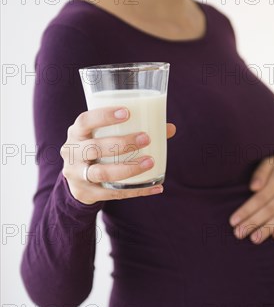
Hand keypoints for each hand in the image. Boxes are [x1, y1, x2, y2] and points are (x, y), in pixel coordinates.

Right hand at [60, 106, 175, 204]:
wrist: (78, 181)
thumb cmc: (98, 149)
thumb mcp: (106, 137)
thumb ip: (133, 130)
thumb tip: (169, 128)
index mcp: (76, 133)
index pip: (85, 121)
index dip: (104, 116)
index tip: (127, 112)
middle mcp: (71, 153)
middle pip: (93, 147)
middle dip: (121, 143)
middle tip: (146, 138)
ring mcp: (76, 175)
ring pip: (102, 172)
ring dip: (128, 168)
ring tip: (150, 162)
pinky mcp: (86, 193)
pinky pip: (113, 193)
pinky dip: (136, 190)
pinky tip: (156, 187)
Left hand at [228, 155, 273, 243]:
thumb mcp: (269, 162)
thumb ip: (260, 173)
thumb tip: (253, 187)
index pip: (260, 198)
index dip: (246, 211)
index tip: (233, 221)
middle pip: (269, 210)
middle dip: (253, 223)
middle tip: (239, 233)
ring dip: (267, 229)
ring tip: (254, 239)